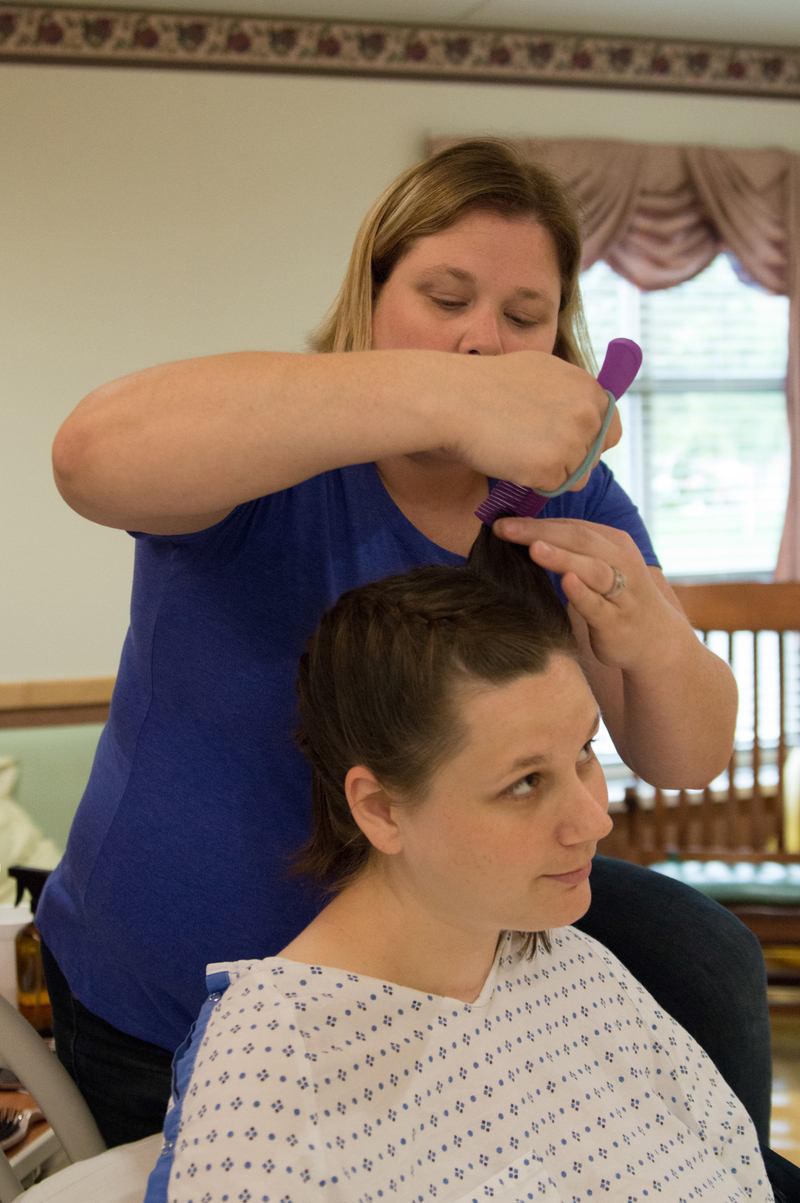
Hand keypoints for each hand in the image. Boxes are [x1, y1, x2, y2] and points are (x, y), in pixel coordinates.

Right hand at [442, 351, 620, 494]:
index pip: (609, 430)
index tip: (561, 442)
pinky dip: (533, 482)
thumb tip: (589, 411)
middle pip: (593, 457)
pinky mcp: (551, 467)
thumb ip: (571, 393)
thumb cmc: (487, 385)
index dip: (587, 441)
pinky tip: (510, 459)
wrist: (452, 398)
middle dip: (569, 460)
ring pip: (576, 477)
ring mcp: (571, 441)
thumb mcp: (542, 372)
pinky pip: (552, 488)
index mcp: (589, 388)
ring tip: (518, 449)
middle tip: (532, 447)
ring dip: (551, 472)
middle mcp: (587, 413)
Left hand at [493, 516, 685, 671]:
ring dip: (563, 557)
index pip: (571, 526)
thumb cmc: (617, 600)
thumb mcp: (597, 567)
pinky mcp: (618, 622)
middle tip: (506, 528)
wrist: (656, 641)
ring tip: (534, 549)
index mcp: (613, 543)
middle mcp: (621, 562)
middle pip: (579, 540)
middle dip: (540, 532)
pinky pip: (599, 606)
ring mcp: (623, 592)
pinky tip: (567, 582)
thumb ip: (569, 551)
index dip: (536, 522)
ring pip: (593, 569)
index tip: (501, 521)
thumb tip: (521, 536)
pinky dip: (583, 593)